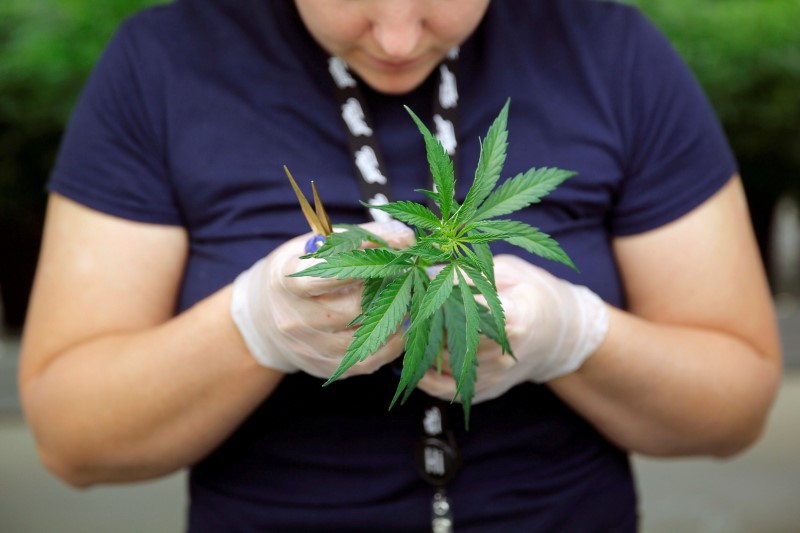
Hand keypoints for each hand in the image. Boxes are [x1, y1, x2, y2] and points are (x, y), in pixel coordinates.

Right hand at [231, 220, 414, 378]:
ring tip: (411, 303)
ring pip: (362, 340)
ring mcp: (307, 346)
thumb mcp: (319, 244)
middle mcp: (293, 317)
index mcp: (287, 280)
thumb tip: (407, 239)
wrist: (264, 316)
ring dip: (394, 322)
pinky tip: (401, 328)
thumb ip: (363, 237)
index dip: (362, 266)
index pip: (323, 277)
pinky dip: (390, 346)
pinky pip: (365, 362)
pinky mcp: (323, 368)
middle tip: (412, 280)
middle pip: (351, 309)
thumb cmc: (303, 270)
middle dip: (387, 293)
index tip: (398, 252)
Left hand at [417, 254, 608, 402]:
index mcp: (513, 318)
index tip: (418, 291)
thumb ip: (468, 273)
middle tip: (404, 309)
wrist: (560, 334)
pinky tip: (412, 360)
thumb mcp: (507, 271)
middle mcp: (502, 354)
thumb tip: (424, 273)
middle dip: (420, 325)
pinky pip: (446, 391)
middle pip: (448, 341)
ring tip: (405, 328)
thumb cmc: (532, 294)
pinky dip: (424, 378)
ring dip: (418, 348)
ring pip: (441, 364)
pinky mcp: (485, 391)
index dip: (437, 302)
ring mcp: (493, 376)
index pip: (465, 312)